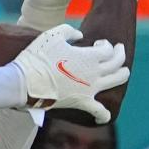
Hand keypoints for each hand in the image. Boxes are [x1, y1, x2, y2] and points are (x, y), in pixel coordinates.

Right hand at [15, 24, 129, 124]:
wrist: (25, 83)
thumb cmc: (37, 58)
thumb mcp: (52, 35)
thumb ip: (69, 31)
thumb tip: (80, 35)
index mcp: (89, 56)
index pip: (107, 49)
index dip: (105, 44)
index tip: (97, 44)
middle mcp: (94, 72)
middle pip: (118, 62)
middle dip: (119, 54)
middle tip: (117, 50)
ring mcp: (90, 88)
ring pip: (117, 80)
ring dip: (123, 74)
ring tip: (123, 72)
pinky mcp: (81, 102)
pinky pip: (99, 111)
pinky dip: (104, 114)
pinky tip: (105, 117)